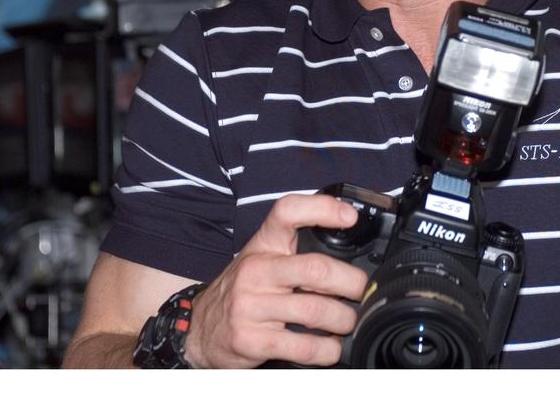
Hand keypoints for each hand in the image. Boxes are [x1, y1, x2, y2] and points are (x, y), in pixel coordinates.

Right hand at [184, 194, 367, 367]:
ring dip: (344, 319)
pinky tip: (331, 347)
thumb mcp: (263, 260)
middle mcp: (256, 271)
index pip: (288, 212)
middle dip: (351, 282)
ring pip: (315, 310)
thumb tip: (350, 253)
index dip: (322, 209)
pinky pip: (302, 346)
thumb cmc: (244, 290)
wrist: (199, 328)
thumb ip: (297, 252)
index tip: (350, 218)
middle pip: (316, 268)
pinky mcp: (251, 340)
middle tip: (361, 289)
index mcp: (263, 245)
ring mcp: (251, 306)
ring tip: (348, 321)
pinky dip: (326, 350)